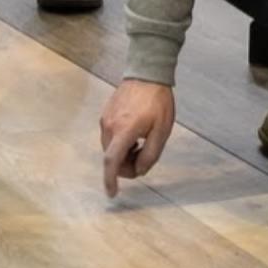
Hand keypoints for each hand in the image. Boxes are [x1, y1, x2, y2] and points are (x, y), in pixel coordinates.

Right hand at [100, 79, 175, 195]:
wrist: (147, 73)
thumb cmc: (157, 102)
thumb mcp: (161, 131)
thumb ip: (150, 155)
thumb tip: (139, 170)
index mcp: (123, 132)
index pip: (112, 162)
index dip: (110, 180)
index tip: (111, 193)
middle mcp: (109, 126)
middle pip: (112, 158)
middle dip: (126, 165)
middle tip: (144, 158)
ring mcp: (105, 119)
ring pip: (110, 148)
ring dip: (124, 154)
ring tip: (142, 143)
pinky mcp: (106, 113)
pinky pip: (110, 136)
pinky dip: (120, 143)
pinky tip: (135, 135)